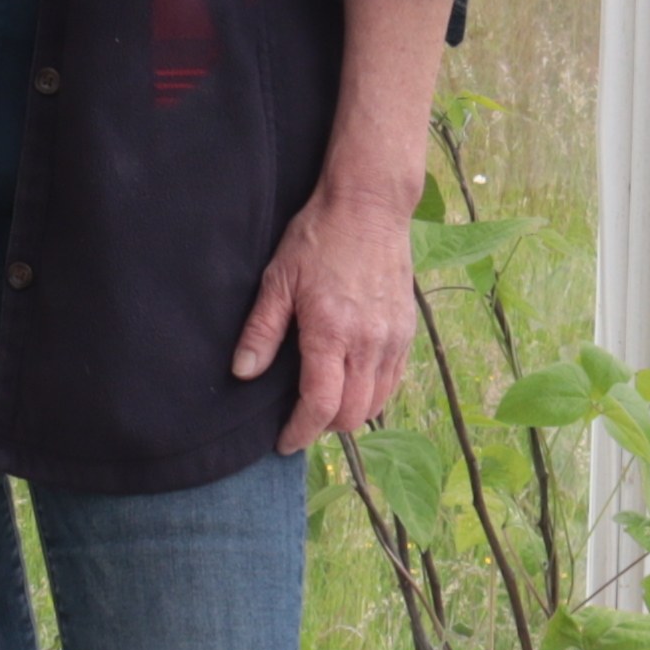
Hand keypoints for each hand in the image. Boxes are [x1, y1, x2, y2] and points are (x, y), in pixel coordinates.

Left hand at [229, 176, 418, 454]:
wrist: (369, 207)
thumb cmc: (317, 238)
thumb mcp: (277, 279)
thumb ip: (261, 331)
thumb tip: (243, 373)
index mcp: (332, 332)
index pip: (320, 405)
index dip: (300, 431)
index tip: (283, 442)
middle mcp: (369, 342)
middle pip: (352, 415)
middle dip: (323, 427)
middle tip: (298, 421)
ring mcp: (393, 338)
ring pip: (376, 403)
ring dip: (349, 413)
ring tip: (323, 404)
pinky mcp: (407, 331)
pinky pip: (393, 381)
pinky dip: (372, 394)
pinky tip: (350, 382)